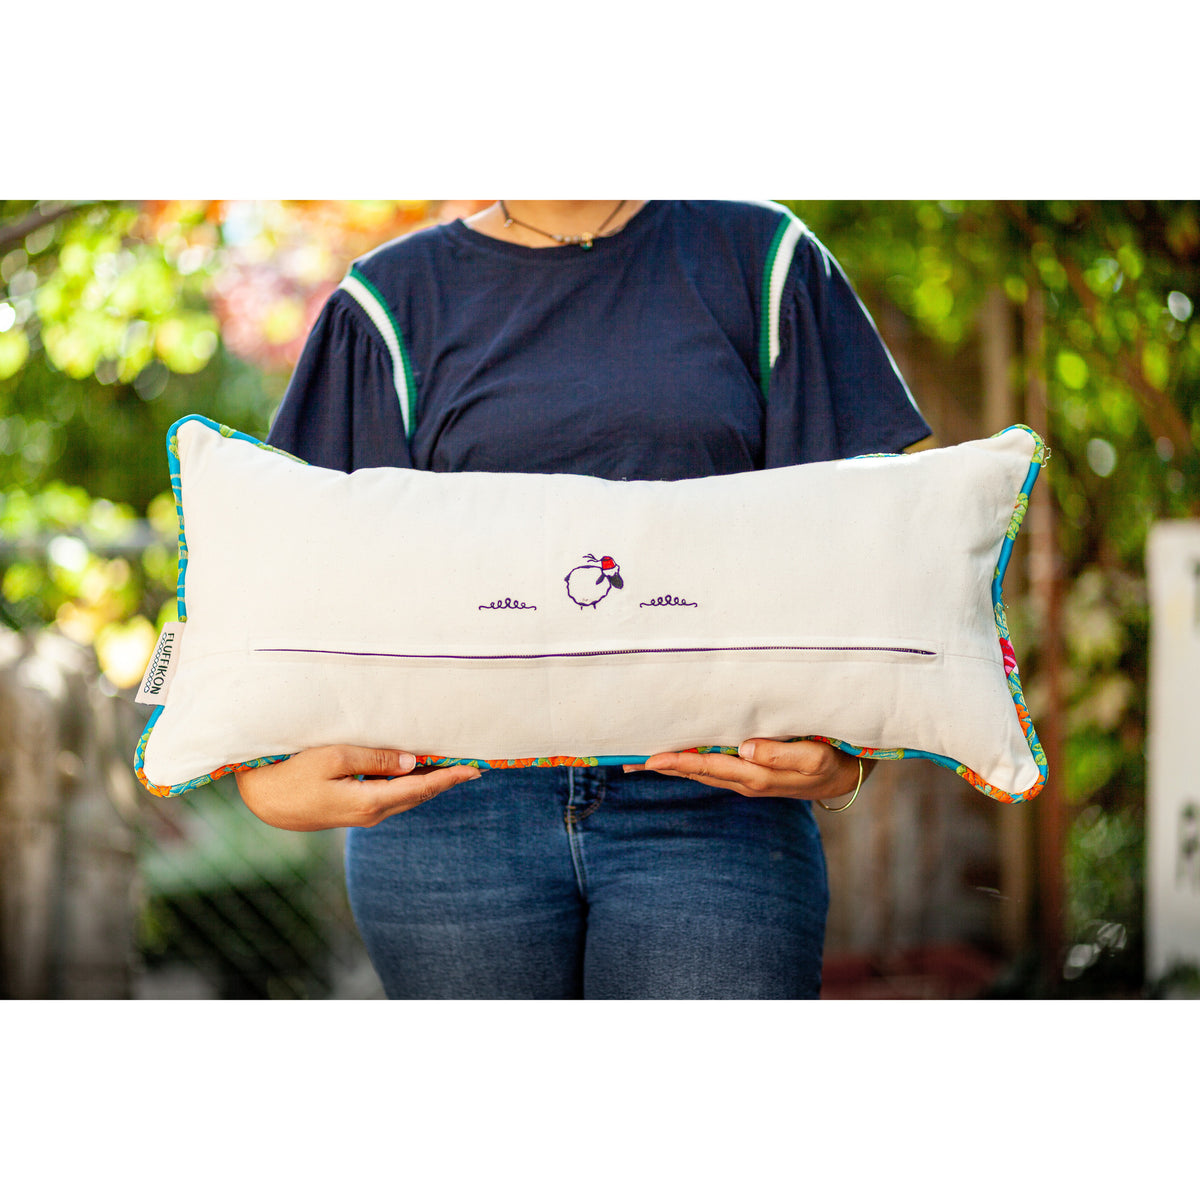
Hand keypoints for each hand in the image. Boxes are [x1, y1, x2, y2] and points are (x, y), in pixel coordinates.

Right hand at [235, 745, 481, 831]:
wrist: (259, 798)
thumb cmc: (290, 771)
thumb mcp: (333, 757)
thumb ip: (375, 759)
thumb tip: (411, 762)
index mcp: (369, 802)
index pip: (421, 789)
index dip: (450, 777)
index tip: (475, 768)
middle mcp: (370, 814)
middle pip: (418, 796)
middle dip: (445, 781)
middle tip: (472, 767)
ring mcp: (360, 815)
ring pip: (404, 798)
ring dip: (429, 784)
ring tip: (451, 769)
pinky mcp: (350, 810)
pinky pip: (389, 798)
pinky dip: (409, 786)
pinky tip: (415, 774)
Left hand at [625, 738, 870, 801]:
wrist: (851, 774)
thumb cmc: (835, 759)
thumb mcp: (814, 757)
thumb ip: (781, 753)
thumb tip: (744, 747)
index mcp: (756, 775)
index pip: (708, 767)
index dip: (677, 761)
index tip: (648, 756)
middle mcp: (746, 780)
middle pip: (696, 772)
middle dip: (663, 767)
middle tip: (628, 761)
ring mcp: (748, 779)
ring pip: (702, 772)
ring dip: (673, 766)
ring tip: (642, 760)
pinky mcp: (753, 774)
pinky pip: (714, 769)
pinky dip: (692, 764)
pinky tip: (680, 758)